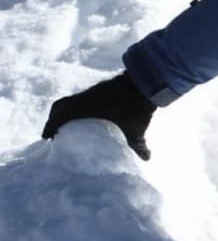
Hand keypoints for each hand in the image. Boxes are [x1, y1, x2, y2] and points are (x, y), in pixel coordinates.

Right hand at [42, 72, 156, 160]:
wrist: (146, 82)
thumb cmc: (137, 106)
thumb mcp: (136, 128)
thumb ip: (138, 144)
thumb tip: (146, 158)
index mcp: (84, 107)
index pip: (59, 115)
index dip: (50, 126)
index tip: (48, 138)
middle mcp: (84, 97)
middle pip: (60, 105)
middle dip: (55, 119)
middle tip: (56, 133)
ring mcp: (91, 91)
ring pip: (70, 100)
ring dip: (65, 111)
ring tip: (68, 126)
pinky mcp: (99, 87)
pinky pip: (81, 96)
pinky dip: (77, 106)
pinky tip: (85, 117)